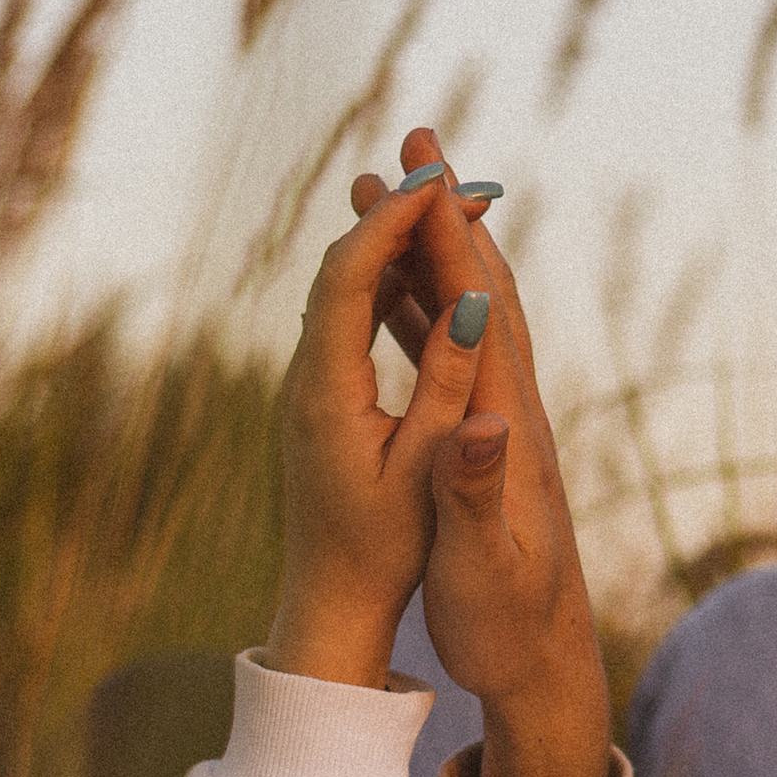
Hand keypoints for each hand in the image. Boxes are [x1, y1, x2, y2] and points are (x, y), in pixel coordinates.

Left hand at [269, 163, 493, 689]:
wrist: (332, 603)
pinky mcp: (320, 397)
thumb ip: (449, 385)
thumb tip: (472, 303)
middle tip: (453, 173)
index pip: (349, 277)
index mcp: (325, 390)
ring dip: (393, 242)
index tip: (436, 180)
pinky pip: (349, 317)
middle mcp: (304, 377)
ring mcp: (307, 385)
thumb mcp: (427, 467)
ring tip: (447, 201)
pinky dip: (389, 281)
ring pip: (344, 289)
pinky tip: (425, 265)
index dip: (392, 222)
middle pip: (342, 270)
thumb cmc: (386, 550)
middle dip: (396, 216)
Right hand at [350, 127, 610, 776]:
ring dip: (430, 246)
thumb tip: (482, 423)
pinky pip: (451, 351)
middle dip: (447, 211)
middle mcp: (511, 412)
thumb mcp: (484, 567)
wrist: (543, 664)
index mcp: (505, 431)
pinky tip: (396, 285)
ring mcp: (500, 422)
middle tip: (417, 138)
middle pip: (483, 288)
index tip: (426, 171)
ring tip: (391, 189)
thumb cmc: (506, 625)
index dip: (453, 240)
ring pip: (465, 311)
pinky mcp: (486, 441)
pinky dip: (423, 302)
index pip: (481, 314)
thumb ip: (475, 494)